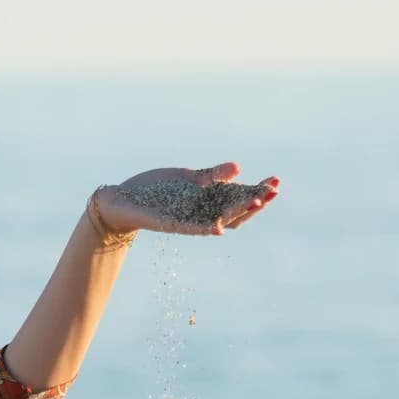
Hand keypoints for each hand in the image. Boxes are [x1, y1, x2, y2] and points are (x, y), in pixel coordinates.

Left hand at [95, 162, 280, 236]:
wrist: (122, 199)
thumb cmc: (155, 189)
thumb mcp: (189, 178)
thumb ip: (212, 176)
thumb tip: (238, 168)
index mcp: (209, 202)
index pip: (240, 199)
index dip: (259, 191)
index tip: (276, 180)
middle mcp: (202, 214)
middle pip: (235, 212)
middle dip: (255, 201)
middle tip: (273, 191)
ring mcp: (188, 221)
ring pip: (218, 221)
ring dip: (237, 213)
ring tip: (256, 202)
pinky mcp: (170, 224)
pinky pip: (191, 229)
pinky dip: (206, 229)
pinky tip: (220, 228)